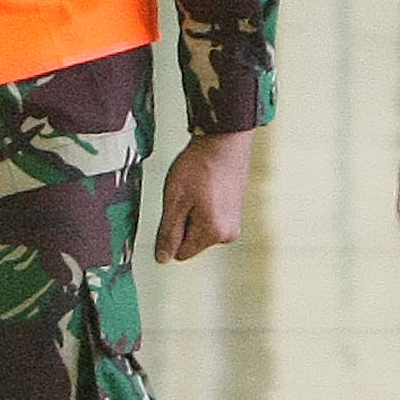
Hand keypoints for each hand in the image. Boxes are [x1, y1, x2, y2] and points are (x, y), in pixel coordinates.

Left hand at [154, 129, 253, 263]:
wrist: (225, 141)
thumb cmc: (199, 167)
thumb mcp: (175, 200)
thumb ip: (169, 233)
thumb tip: (163, 258)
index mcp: (213, 234)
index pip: (180, 252)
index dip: (172, 231)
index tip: (175, 208)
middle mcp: (228, 234)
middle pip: (192, 241)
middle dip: (184, 223)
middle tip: (186, 196)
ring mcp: (235, 223)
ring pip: (201, 229)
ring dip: (194, 213)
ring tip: (198, 190)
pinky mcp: (236, 212)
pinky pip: (212, 219)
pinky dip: (205, 206)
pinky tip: (206, 187)